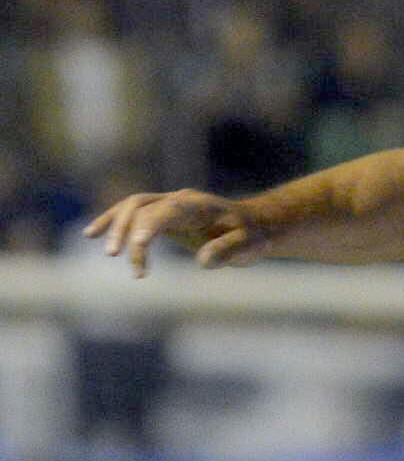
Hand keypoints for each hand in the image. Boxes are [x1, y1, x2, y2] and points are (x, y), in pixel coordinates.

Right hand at [85, 189, 259, 276]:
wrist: (254, 226)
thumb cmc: (252, 237)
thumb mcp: (249, 247)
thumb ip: (228, 251)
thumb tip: (202, 261)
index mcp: (197, 205)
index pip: (165, 211)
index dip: (148, 226)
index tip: (136, 246)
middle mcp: (178, 199)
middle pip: (141, 206)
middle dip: (126, 229)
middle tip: (120, 257)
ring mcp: (168, 204)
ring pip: (131, 207)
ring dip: (115, 226)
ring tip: (108, 252)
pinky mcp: (163, 215)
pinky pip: (132, 214)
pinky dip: (112, 222)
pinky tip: (92, 235)